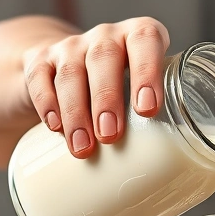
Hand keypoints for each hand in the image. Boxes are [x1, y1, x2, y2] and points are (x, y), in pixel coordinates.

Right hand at [22, 17, 169, 157]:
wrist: (68, 72)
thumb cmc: (122, 92)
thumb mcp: (144, 96)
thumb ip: (160, 121)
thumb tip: (175, 178)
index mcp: (140, 38)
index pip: (146, 40)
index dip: (147, 71)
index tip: (147, 109)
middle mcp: (106, 37)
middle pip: (104, 58)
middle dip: (107, 99)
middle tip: (110, 136)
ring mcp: (71, 46)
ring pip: (71, 72)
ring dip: (76, 112)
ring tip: (83, 147)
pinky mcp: (40, 60)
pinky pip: (40, 77)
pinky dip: (47, 103)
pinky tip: (55, 127)